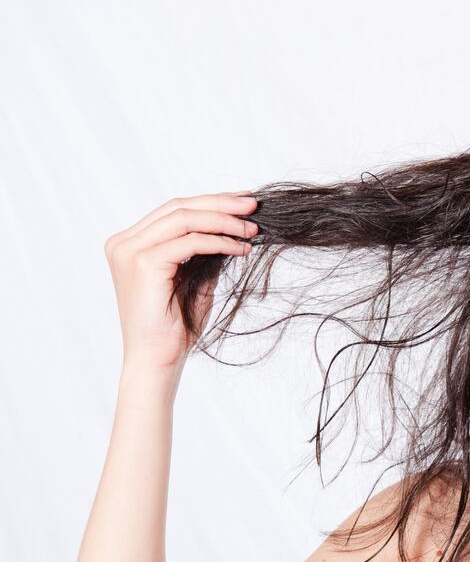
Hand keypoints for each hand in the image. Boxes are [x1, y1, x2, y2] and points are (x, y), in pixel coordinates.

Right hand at [103, 191, 258, 369]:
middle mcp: (124, 242)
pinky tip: (241, 248)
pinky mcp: (142, 263)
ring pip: (184, 218)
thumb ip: (203, 250)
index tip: (243, 202)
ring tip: (253, 228)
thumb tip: (233, 225)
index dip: (211, 202)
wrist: (159, 359)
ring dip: (224, 220)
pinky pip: (189, 241)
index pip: (174, 211)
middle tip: (254, 205)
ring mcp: (129, 251)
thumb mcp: (194, 278)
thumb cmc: (176, 325)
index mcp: (130, 243)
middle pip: (178, 207)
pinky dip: (219, 241)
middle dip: (220, 203)